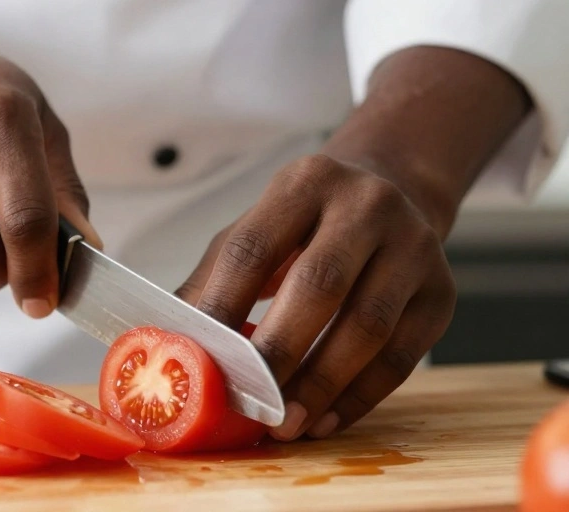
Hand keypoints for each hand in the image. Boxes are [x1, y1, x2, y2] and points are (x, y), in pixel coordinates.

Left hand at [175, 154, 456, 440]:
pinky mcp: (442, 293)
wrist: (393, 191)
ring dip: (322, 384)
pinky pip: (403, 356)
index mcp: (304, 183)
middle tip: (250, 403)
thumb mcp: (256, 229)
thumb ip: (213, 278)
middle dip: (279, 352)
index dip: (223, 305)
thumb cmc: (308, 223)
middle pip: (320, 285)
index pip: (255, 248)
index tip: (199, 357)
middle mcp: (366, 206)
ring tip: (287, 424)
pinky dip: (361, 396)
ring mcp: (413, 247)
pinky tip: (326, 419)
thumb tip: (165, 339)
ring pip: (369, 326)